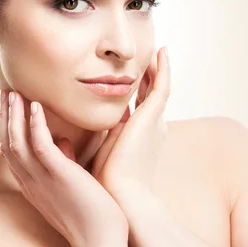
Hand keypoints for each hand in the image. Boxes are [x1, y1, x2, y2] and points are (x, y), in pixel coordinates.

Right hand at [0, 90, 128, 246]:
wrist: (102, 243)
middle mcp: (31, 182)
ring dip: (13, 115)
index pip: (12, 152)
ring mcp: (42, 179)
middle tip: (5, 93)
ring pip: (17, 141)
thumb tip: (64, 143)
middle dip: (4, 117)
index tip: (9, 107)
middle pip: (7, 144)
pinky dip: (35, 124)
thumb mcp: (72, 186)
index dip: (7, 128)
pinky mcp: (59, 175)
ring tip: (13, 93)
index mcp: (33, 185)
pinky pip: (40, 144)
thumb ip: (65, 164)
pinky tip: (35, 106)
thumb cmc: (93, 215)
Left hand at [90, 46, 170, 201]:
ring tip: (159, 48)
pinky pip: (162, 86)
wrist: (124, 199)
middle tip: (152, 55)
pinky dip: (164, 68)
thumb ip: (100, 136)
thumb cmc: (110, 181)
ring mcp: (154, 121)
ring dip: (159, 66)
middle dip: (151, 75)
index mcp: (140, 135)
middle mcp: (152, 126)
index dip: (139, 89)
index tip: (133, 75)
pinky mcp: (152, 117)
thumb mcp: (105, 151)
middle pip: (152, 93)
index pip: (140, 105)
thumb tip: (83, 128)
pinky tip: (162, 51)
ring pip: (159, 86)